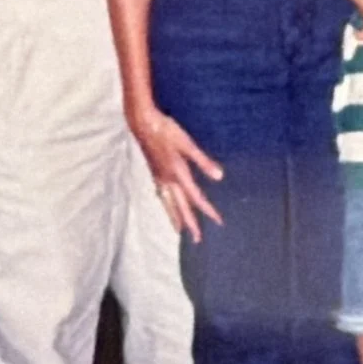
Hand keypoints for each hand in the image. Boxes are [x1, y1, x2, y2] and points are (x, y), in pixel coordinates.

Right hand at [130, 107, 224, 241]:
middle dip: (190, 224)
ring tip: (180, 231)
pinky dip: (165, 205)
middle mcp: (167, 180)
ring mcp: (159, 177)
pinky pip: (160, 195)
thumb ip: (203, 161)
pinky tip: (166, 205)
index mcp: (178, 174)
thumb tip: (220, 177)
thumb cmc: (167, 131)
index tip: (218, 222)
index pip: (196, 198)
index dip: (208, 211)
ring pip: (168, 204)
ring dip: (175, 217)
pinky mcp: (154, 172)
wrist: (142, 123)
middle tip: (197, 240)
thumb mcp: (188, 144)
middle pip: (180, 207)